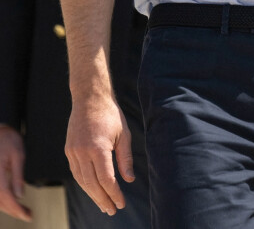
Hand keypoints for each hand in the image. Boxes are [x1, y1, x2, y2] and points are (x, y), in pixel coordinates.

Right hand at [0, 126, 30, 220]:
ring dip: (9, 208)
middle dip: (14, 211)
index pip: (6, 196)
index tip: (27, 215)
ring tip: (24, 211)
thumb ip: (18, 176)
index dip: (16, 208)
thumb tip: (20, 195)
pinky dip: (4, 201)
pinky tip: (13, 203)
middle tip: (29, 215)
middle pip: (0, 202)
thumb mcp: (18, 154)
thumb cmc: (9, 139)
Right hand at [65, 95, 133, 216]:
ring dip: (93, 195)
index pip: (106, 179)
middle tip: (112, 210)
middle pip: (92, 184)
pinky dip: (85, 183)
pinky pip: (76, 172)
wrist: (89, 97)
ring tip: (104, 204)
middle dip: (103, 199)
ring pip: (82, 181)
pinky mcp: (68, 150)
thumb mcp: (123, 134)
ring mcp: (73, 152)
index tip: (121, 204)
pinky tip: (93, 190)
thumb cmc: (110, 114)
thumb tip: (129, 180)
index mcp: (98, 148)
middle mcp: (82, 152)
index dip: (114, 194)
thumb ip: (125, 158)